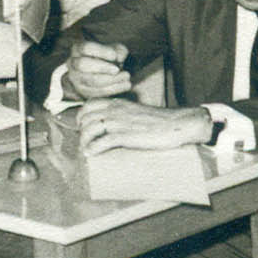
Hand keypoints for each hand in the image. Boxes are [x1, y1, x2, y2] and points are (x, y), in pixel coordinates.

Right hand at [62, 38, 131, 100]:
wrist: (107, 73)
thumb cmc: (110, 58)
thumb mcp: (116, 50)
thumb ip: (119, 51)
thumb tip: (119, 57)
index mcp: (78, 48)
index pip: (86, 47)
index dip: (100, 51)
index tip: (114, 56)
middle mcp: (73, 63)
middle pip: (83, 64)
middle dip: (102, 67)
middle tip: (117, 69)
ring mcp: (76, 79)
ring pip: (90, 80)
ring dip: (111, 80)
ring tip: (126, 77)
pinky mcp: (83, 92)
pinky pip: (96, 92)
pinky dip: (113, 89)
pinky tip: (126, 85)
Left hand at [79, 100, 212, 157]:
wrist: (176, 124)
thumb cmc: (159, 121)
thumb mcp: (136, 111)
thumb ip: (123, 114)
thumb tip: (114, 125)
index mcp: (118, 103)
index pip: (89, 104)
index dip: (81, 116)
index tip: (83, 126)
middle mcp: (115, 110)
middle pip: (86, 118)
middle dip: (81, 130)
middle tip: (85, 141)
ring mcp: (119, 123)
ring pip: (90, 129)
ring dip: (84, 141)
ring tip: (86, 150)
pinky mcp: (125, 136)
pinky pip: (101, 142)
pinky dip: (92, 148)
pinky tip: (90, 154)